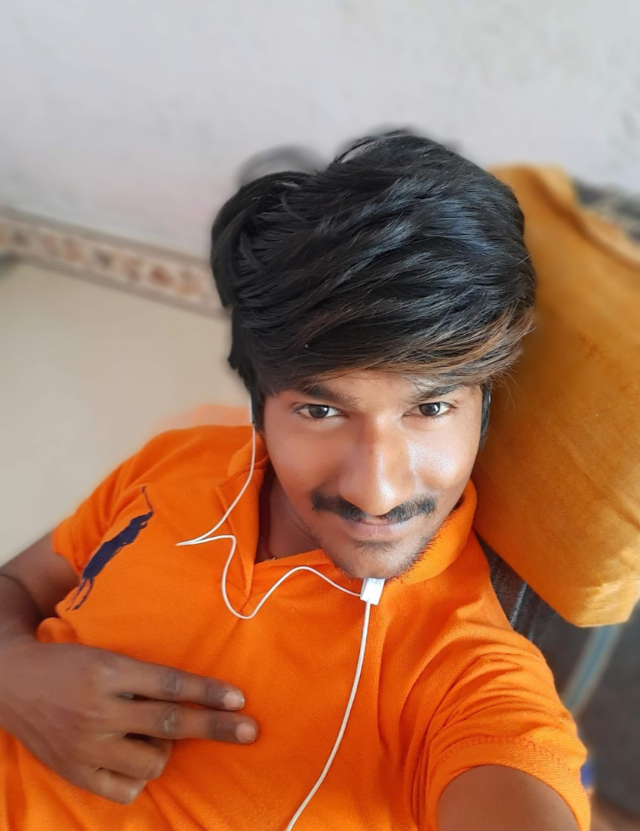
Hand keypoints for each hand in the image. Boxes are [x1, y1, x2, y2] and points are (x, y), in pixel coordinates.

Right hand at [0, 638, 257, 803]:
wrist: (14, 683)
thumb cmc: (70, 665)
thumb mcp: (108, 657)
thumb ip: (145, 678)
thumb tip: (194, 698)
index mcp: (110, 671)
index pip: (170, 684)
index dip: (207, 692)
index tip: (239, 698)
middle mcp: (100, 710)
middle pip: (170, 723)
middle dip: (215, 727)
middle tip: (249, 730)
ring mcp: (87, 745)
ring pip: (152, 761)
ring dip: (166, 750)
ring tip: (153, 735)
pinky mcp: (75, 772)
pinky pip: (125, 788)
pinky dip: (140, 776)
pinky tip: (135, 758)